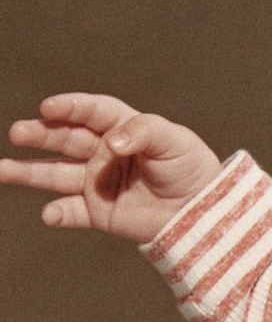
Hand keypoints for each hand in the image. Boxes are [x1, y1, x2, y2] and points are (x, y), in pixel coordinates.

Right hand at [1, 91, 221, 243]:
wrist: (201, 211)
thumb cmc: (190, 168)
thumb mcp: (175, 141)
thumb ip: (144, 132)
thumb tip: (113, 142)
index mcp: (122, 127)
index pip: (91, 112)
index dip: (70, 107)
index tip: (49, 107)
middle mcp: (102, 152)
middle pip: (65, 139)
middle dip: (40, 134)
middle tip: (18, 132)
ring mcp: (96, 182)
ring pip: (55, 174)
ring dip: (28, 172)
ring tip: (1, 171)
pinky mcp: (98, 211)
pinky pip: (72, 211)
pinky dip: (59, 213)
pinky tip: (49, 214)